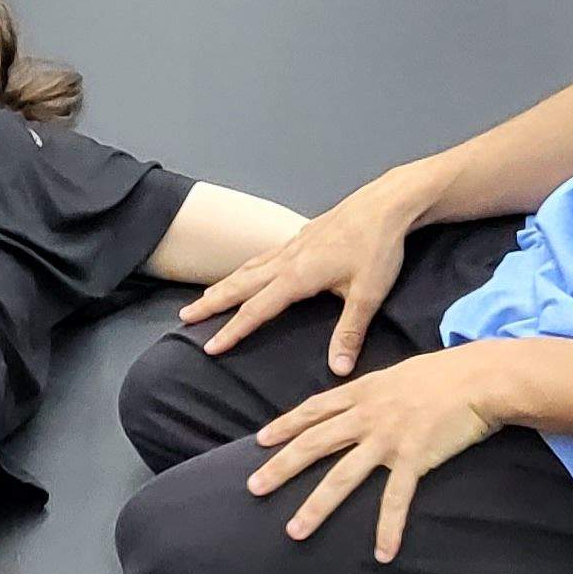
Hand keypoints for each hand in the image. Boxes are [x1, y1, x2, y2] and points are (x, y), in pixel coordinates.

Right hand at [176, 176, 422, 371]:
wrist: (387, 204)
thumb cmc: (379, 248)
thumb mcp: (367, 294)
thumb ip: (349, 332)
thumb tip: (338, 369)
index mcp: (297, 276)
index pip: (256, 310)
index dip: (231, 330)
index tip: (209, 346)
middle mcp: (287, 259)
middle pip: (240, 285)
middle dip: (211, 302)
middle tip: (185, 316)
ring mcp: (293, 244)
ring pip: (249, 267)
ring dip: (225, 283)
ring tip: (206, 296)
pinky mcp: (303, 235)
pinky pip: (264, 255)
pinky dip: (247, 267)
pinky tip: (249, 270)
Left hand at [243, 351, 500, 562]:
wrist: (482, 377)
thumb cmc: (446, 373)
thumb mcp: (399, 374)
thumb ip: (375, 390)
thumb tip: (360, 397)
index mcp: (363, 392)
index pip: (314, 410)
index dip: (285, 426)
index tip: (260, 441)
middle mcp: (367, 415)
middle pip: (314, 444)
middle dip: (280, 467)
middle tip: (253, 489)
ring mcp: (388, 438)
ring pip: (342, 476)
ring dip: (316, 506)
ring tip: (294, 531)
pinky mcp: (414, 458)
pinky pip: (395, 499)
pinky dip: (388, 528)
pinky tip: (382, 554)